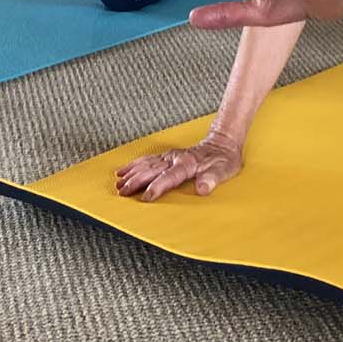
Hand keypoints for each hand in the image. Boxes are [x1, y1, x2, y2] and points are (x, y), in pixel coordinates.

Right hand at [114, 132, 243, 200]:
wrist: (222, 143)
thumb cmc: (223, 159)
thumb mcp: (223, 170)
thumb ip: (212, 179)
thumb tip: (203, 188)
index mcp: (187, 163)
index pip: (168, 177)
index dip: (156, 187)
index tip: (145, 198)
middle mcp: (175, 158)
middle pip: (151, 170)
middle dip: (136, 181)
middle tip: (123, 192)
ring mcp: (170, 156)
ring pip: (146, 164)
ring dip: (132, 173)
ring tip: (118, 184)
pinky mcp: (167, 156)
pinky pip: (147, 159)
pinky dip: (134, 165)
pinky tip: (124, 170)